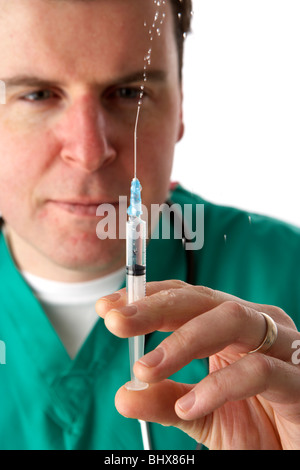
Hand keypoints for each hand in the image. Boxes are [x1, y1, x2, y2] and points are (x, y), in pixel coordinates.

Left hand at [96, 280, 299, 449]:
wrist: (292, 455)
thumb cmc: (255, 429)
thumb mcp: (199, 414)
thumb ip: (164, 400)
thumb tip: (123, 395)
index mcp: (231, 327)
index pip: (186, 297)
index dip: (147, 298)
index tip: (107, 308)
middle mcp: (256, 326)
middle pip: (203, 298)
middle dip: (156, 307)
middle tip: (116, 321)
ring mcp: (282, 348)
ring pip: (231, 319)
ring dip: (182, 340)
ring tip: (145, 369)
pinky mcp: (298, 380)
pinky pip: (257, 371)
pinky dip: (217, 386)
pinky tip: (187, 407)